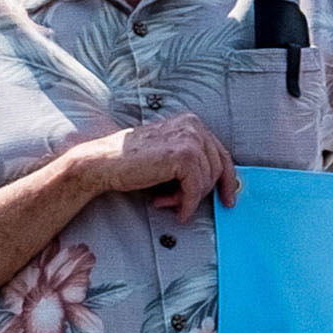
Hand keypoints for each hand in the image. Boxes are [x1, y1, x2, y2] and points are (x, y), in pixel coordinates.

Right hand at [79, 113, 238, 211]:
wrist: (104, 162)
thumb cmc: (133, 161)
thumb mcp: (169, 154)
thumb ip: (193, 161)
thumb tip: (221, 184)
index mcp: (191, 123)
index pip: (222, 154)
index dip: (228, 180)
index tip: (228, 199)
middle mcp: (193, 126)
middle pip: (218, 169)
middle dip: (203, 192)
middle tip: (184, 205)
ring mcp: (190, 139)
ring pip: (206, 181)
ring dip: (188, 198)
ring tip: (166, 201)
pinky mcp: (183, 156)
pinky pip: (195, 188)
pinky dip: (187, 203)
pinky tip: (175, 209)